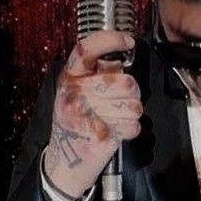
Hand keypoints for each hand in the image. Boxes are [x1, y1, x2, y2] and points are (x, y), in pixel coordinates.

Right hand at [43, 31, 141, 197]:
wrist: (66, 161)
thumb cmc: (78, 123)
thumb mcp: (77, 93)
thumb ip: (96, 75)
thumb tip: (122, 63)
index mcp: (69, 77)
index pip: (87, 48)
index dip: (110, 40)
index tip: (128, 41)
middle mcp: (74, 92)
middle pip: (124, 81)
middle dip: (133, 92)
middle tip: (124, 101)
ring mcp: (85, 114)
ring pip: (133, 104)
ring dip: (133, 112)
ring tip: (119, 117)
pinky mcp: (99, 135)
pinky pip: (132, 125)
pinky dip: (131, 130)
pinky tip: (118, 131)